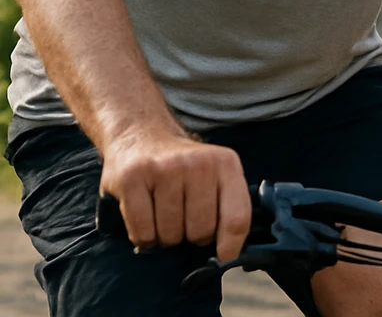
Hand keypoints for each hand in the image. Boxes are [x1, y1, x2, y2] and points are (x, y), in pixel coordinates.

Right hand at [99, 127, 249, 261]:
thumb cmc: (183, 167)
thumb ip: (228, 207)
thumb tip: (228, 255)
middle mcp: (198, 164)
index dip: (231, 246)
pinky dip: (144, 237)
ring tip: (163, 216)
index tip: (223, 258)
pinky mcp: (132, 179)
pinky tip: (146, 218)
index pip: (237, 217)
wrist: (141, 136)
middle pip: (200, 231)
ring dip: (165, 237)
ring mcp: (164, 169)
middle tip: (182, 219)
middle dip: (191, 236)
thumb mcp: (216, 175)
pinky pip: (143, 232)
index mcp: (226, 164)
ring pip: (170, 235)